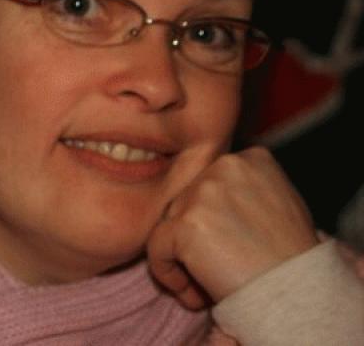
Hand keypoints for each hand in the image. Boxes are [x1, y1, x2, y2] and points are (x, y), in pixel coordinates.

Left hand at [147, 146, 318, 308]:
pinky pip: (156, 247)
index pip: (207, 182)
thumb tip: (206, 199)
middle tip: (214, 269)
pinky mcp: (184, 224)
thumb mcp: (279, 203)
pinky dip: (166, 273)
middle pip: (185, 201)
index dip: (209, 216)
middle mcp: (223, 166)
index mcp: (248, 159)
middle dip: (193, 238)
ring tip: (204, 286)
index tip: (226, 245)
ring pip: (168, 223)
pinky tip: (190, 294)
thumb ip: (243, 190)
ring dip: (180, 258)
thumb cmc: (291, 257)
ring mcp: (202, 194)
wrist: (297, 292)